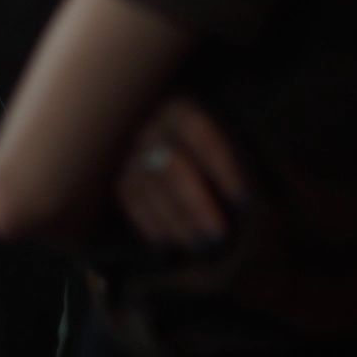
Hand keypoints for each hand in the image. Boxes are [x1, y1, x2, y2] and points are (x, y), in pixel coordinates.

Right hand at [114, 96, 247, 251]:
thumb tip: (246, 195)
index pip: (204, 139)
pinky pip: (128, 200)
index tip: (244, 201)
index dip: (225, 170)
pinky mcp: (111, 172)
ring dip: (175, 221)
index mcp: (178, 109)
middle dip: (197, 204)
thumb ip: (226, 152)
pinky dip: (148, 225)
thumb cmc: (194, 137)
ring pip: (149, 188)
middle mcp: (147, 126)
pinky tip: (167, 246)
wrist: (131, 126)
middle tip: (218, 235)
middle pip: (173, 168)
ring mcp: (124, 150)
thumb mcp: (212, 125)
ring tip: (200, 248)